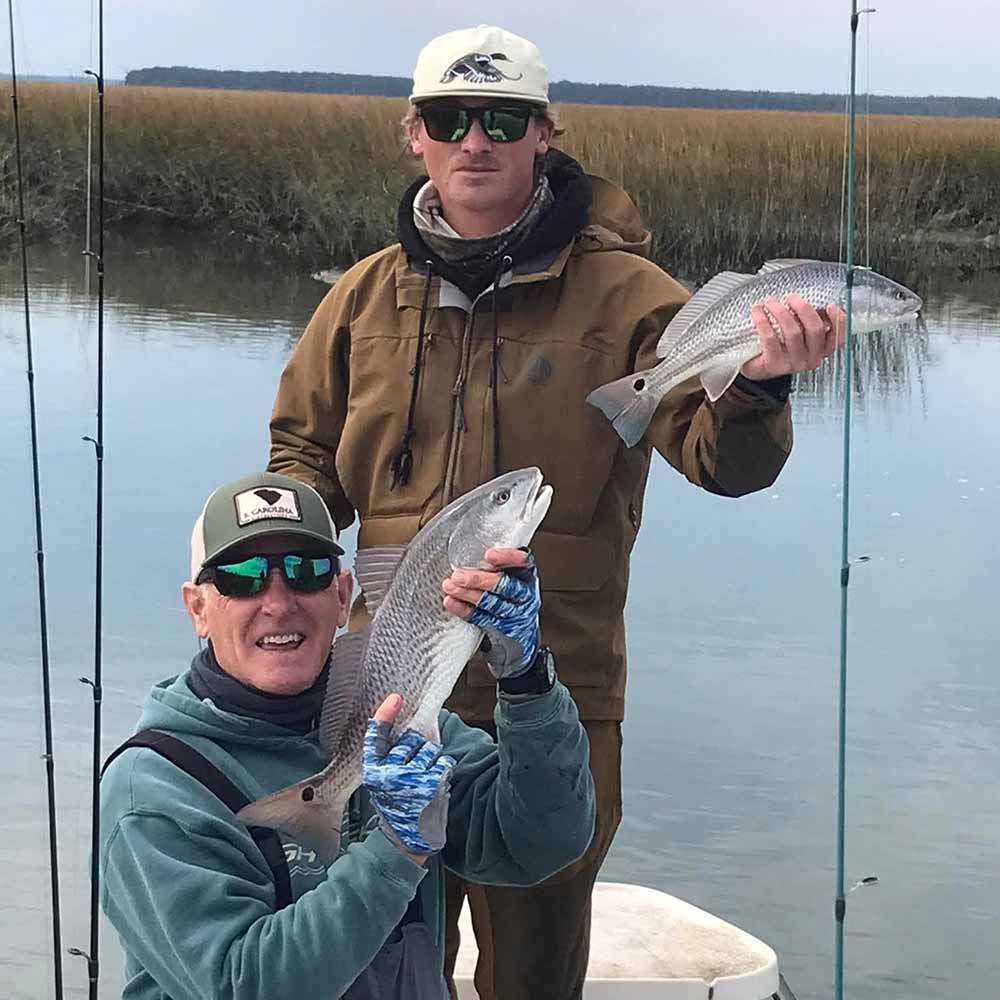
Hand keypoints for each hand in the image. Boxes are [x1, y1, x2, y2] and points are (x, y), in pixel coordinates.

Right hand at [362, 694, 453, 861]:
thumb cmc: (396, 806)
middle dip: (417, 747)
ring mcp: (412, 779)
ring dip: (431, 759)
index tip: (395, 698)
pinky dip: (443, 769)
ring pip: (430, 748)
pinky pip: (443, 761)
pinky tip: (435, 784)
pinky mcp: (432, 785)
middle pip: (411, 739)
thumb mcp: (382, 783)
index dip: (384, 715)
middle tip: (413, 768)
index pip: (375, 738)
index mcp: (373, 773)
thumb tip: (407, 729)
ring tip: (424, 779)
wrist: (407, 841)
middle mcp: (390, 775)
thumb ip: (388, 758)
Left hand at [442, 548, 540, 679]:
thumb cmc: (510, 602)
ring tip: (450, 586)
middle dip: (479, 579)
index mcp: (527, 577)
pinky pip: (483, 619)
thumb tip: (468, 549)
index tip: (489, 556)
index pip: (525, 562)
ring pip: (492, 603)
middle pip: (505, 586)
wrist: (520, 642)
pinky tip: (452, 602)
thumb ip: (498, 567)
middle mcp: (525, 595)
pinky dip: (465, 610)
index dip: (509, 558)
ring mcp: (516, 614)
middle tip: (458, 575)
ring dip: (468, 594)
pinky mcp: (503, 629)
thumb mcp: (512, 581)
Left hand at [741, 295, 845, 379]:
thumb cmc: (780, 343)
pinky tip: (758, 311)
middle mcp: (810, 359)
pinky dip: (763, 321)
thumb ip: (809, 319)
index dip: (838, 321)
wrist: (756, 364)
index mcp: (821, 350)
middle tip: (790, 297)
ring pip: (793, 332)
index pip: (838, 337)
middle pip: (815, 330)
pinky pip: (771, 338)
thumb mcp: (799, 331)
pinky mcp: (774, 365)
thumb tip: (816, 301)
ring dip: (781, 312)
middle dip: (803, 308)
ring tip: (770, 302)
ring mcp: (793, 363)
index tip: (830, 305)